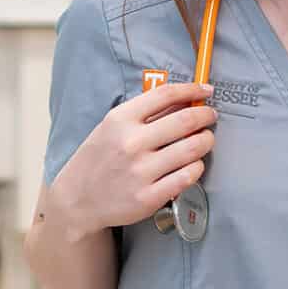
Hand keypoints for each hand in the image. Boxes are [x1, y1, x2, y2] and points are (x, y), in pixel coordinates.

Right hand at [48, 83, 217, 238]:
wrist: (78, 199)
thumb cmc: (99, 159)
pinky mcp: (149, 197)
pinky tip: (193, 164)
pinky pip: (188, 177)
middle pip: (186, 120)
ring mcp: (141, 172)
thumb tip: (184, 99)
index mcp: (120, 120)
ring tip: (204, 140)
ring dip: (206, 141)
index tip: (206, 90)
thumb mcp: (111, 127)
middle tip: (210, 116)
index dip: (192, 89)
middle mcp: (131, 143)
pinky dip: (197, 167)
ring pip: (192, 149)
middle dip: (205, 115)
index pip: (165, 94)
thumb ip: (144, 114)